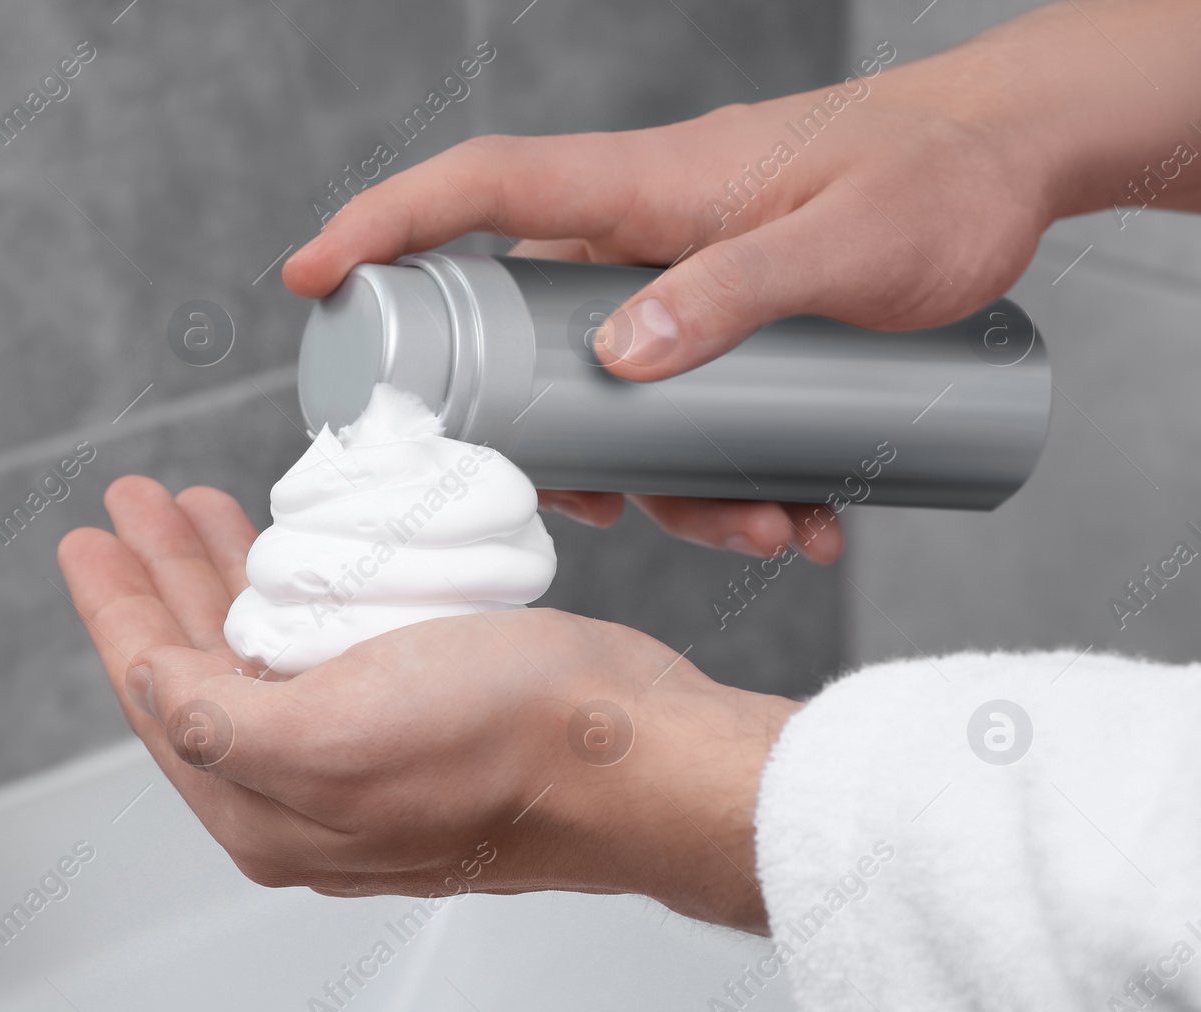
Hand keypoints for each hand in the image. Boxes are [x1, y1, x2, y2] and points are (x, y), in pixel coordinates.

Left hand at [58, 477, 797, 933]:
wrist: (640, 750)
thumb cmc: (510, 745)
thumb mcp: (332, 738)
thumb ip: (213, 724)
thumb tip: (146, 686)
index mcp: (268, 808)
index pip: (155, 694)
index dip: (114, 608)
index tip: (86, 542)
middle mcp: (308, 789)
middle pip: (202, 666)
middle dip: (164, 575)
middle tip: (137, 505)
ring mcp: (366, 748)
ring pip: (264, 647)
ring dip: (225, 569)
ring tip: (195, 506)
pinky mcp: (418, 712)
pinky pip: (329, 639)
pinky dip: (298, 584)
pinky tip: (292, 549)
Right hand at [279, 15, 1101, 561]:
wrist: (1017, 165)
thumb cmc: (939, 175)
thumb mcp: (849, 242)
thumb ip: (734, 290)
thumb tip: (617, 361)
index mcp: (644, 189)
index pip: (480, 194)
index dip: (382, 228)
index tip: (311, 279)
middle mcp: (643, 238)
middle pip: (532, 338)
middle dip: (558, 443)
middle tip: (605, 509)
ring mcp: (681, 285)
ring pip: (619, 399)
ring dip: (675, 483)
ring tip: (767, 529)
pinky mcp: (726, 326)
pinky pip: (686, 412)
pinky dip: (729, 475)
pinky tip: (800, 514)